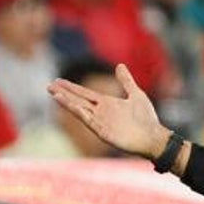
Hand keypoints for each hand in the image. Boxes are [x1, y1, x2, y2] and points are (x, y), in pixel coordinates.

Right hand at [47, 64, 169, 158]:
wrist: (155, 137)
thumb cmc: (147, 119)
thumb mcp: (136, 95)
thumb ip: (126, 81)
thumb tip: (119, 65)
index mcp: (107, 104)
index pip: (85, 93)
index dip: (71, 88)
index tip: (58, 81)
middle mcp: (101, 112)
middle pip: (78, 100)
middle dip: (64, 93)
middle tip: (48, 85)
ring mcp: (101, 123)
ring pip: (80, 110)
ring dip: (68, 103)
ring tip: (55, 94)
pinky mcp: (104, 133)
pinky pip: (90, 122)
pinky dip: (81, 114)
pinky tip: (73, 107)